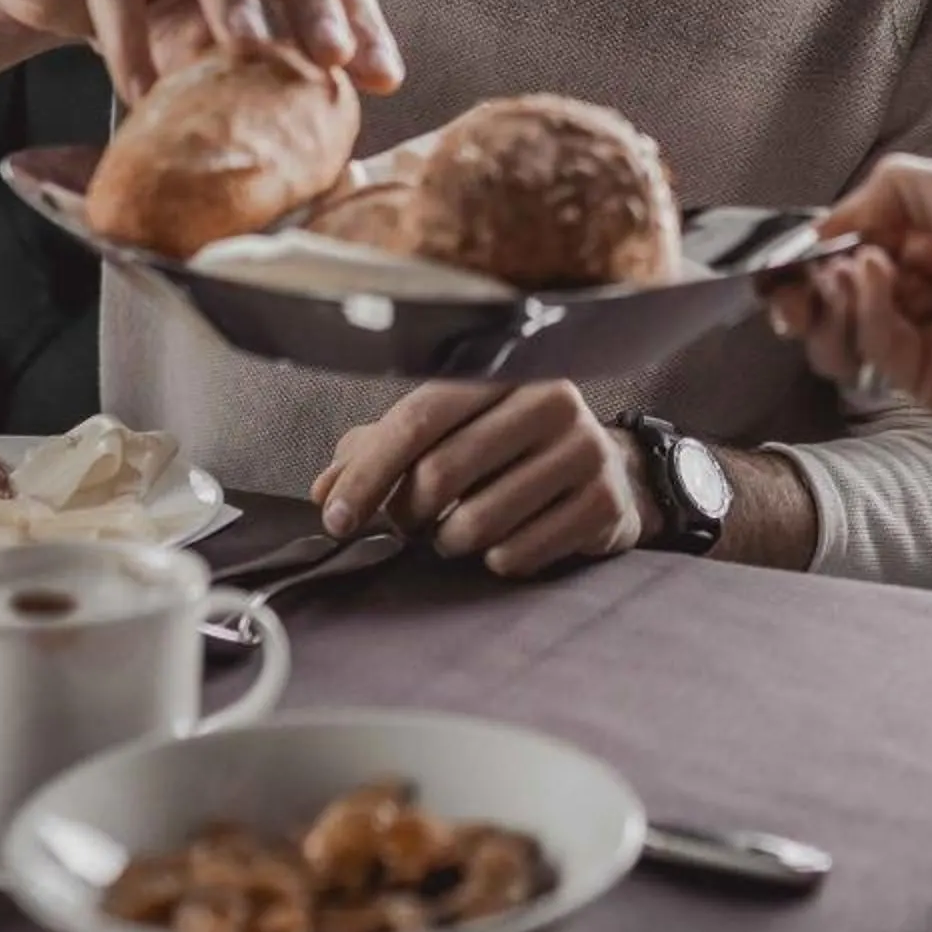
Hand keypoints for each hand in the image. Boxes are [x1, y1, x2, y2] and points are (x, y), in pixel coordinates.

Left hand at [310, 382, 656, 578]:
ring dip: (450, 541)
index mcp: (502, 370)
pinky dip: (497, 561)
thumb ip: (380, 451)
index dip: (369, 474)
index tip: (337, 519)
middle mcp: (550, 398)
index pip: (418, 419)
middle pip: (442, 471)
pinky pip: (519, 552)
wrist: (606, 473)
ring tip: (457, 533)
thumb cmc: (509, 452)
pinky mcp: (604, 501)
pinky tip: (506, 545)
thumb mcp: (446, 435)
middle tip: (409, 524)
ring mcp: (584, 448)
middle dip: (408, 513)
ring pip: (477, 521)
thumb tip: (324, 489)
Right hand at [766, 156, 931, 453]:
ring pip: (851, 319)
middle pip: (847, 280)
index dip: (826, 237)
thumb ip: (903, 190)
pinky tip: (870, 281)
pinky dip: (863, 310)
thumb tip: (831, 216)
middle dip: (812, 275)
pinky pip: (879, 343)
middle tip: (787, 275)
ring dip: (830, 295)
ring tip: (837, 275)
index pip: (868, 233)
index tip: (792, 240)